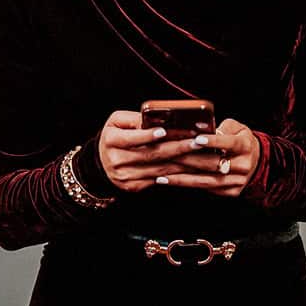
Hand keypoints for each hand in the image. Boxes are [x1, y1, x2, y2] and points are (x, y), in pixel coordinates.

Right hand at [96, 110, 222, 192]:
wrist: (100, 164)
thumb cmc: (114, 136)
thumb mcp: (116, 122)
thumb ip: (135, 119)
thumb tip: (159, 119)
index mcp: (111, 140)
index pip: (130, 138)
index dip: (147, 135)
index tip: (164, 131)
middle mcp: (117, 160)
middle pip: (151, 155)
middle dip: (178, 148)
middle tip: (199, 143)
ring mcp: (126, 176)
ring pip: (160, 169)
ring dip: (185, 164)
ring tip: (205, 157)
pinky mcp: (135, 186)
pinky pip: (160, 179)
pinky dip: (179, 174)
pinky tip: (195, 169)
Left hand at [150, 118, 260, 196]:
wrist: (256, 162)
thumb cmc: (239, 140)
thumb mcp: (236, 128)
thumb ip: (220, 127)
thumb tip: (200, 128)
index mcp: (245, 146)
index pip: (229, 143)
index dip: (213, 142)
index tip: (197, 139)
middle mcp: (243, 165)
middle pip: (213, 164)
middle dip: (188, 160)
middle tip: (167, 156)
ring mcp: (237, 181)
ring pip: (207, 181)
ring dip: (182, 179)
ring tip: (161, 175)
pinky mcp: (231, 192)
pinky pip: (206, 190)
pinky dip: (187, 185)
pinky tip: (170, 181)